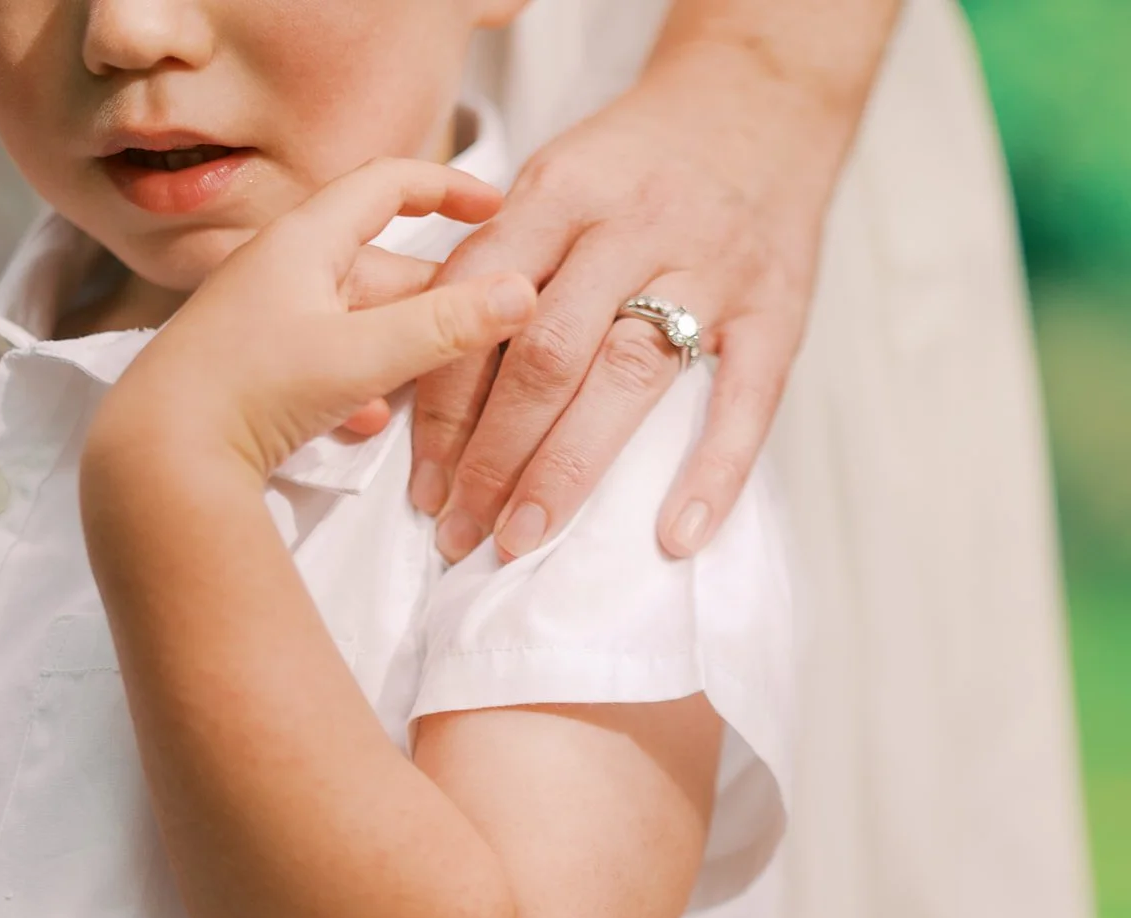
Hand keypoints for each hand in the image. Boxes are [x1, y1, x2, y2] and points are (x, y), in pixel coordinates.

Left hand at [93, 159, 537, 481]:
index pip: (386, 185)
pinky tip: (369, 419)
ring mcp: (269, 321)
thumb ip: (445, 326)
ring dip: (399, 350)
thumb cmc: (248, 390)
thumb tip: (520, 293)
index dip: (445, 187)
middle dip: (435, 298)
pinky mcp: (258, 371)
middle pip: (380, 267)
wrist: (162, 455)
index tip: (492, 202)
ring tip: (436, 382)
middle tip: (487, 327)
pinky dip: (358, 384)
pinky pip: (327, 363)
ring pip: (357, 321)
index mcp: (305, 241)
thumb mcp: (361, 354)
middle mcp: (284, 271)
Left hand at [409, 46, 860, 562]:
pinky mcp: (775, 306)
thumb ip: (500, 265)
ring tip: (523, 538)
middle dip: (493, 455)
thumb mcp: (555, 180)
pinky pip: (745, 399)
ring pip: (626, 376)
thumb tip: (424, 379)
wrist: (762, 97)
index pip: (478, 308)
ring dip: (567, 470)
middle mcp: (631, 227)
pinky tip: (675, 535)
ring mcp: (709, 267)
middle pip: (545, 354)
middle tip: (461, 532)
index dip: (445, 406)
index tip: (425, 485)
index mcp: (559, 193)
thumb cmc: (639, 163)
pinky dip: (712, 473)